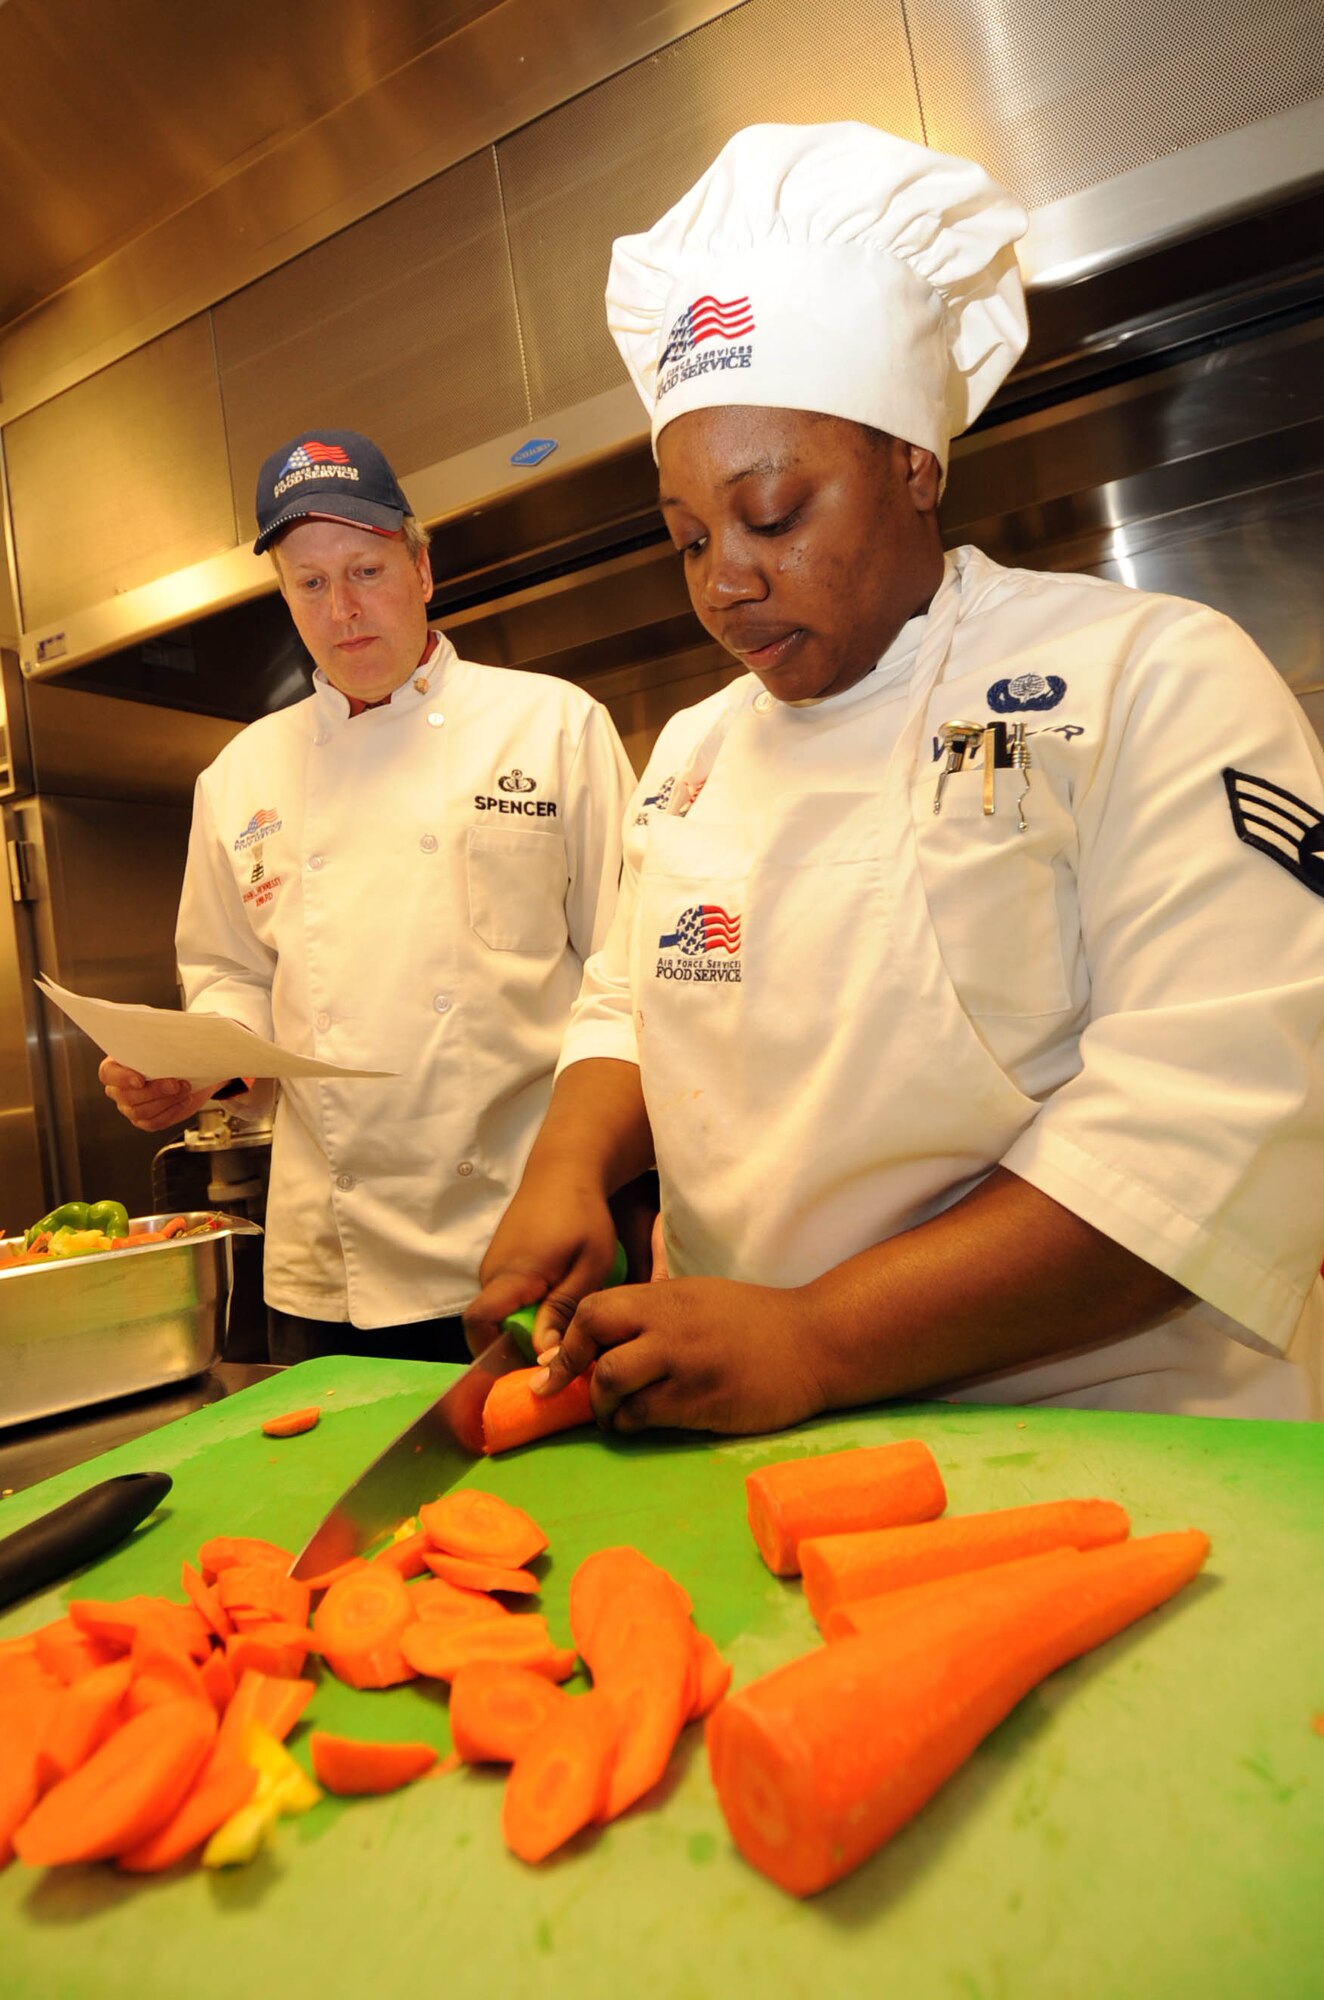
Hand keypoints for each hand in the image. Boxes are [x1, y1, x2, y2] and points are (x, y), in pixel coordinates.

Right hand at [98, 1056, 221, 1133]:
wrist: (189, 1071)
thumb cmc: (170, 1053)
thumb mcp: (163, 1044)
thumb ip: (157, 1044)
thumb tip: (168, 1035)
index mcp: (115, 1067)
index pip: (108, 1074)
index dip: (122, 1078)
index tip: (141, 1080)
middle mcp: (118, 1089)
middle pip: (127, 1096)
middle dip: (155, 1090)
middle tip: (176, 1083)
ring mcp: (130, 1107)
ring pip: (140, 1111)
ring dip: (166, 1101)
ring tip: (185, 1089)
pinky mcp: (145, 1121)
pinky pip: (153, 1122)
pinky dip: (171, 1112)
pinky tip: (184, 1100)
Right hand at [463, 1185, 619, 1357]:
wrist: (564, 1168)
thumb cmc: (583, 1213)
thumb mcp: (589, 1265)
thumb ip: (564, 1309)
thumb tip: (543, 1355)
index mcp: (511, 1275)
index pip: (478, 1324)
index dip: (492, 1354)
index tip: (525, 1369)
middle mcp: (492, 1271)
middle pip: (491, 1326)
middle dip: (519, 1346)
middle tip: (558, 1354)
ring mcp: (493, 1264)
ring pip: (501, 1312)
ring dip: (527, 1325)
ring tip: (563, 1325)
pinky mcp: (501, 1259)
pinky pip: (507, 1297)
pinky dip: (527, 1308)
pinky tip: (557, 1302)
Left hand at [535, 1277, 827, 1436]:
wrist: (815, 1343)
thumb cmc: (756, 1321)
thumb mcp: (700, 1297)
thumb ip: (655, 1311)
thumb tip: (604, 1337)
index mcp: (667, 1297)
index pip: (595, 1308)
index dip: (569, 1339)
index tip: (559, 1364)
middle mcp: (669, 1326)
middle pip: (594, 1339)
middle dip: (572, 1369)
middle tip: (571, 1391)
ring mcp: (685, 1365)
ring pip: (613, 1383)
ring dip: (601, 1406)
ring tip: (611, 1415)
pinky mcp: (702, 1402)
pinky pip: (644, 1417)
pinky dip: (630, 1424)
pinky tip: (640, 1423)